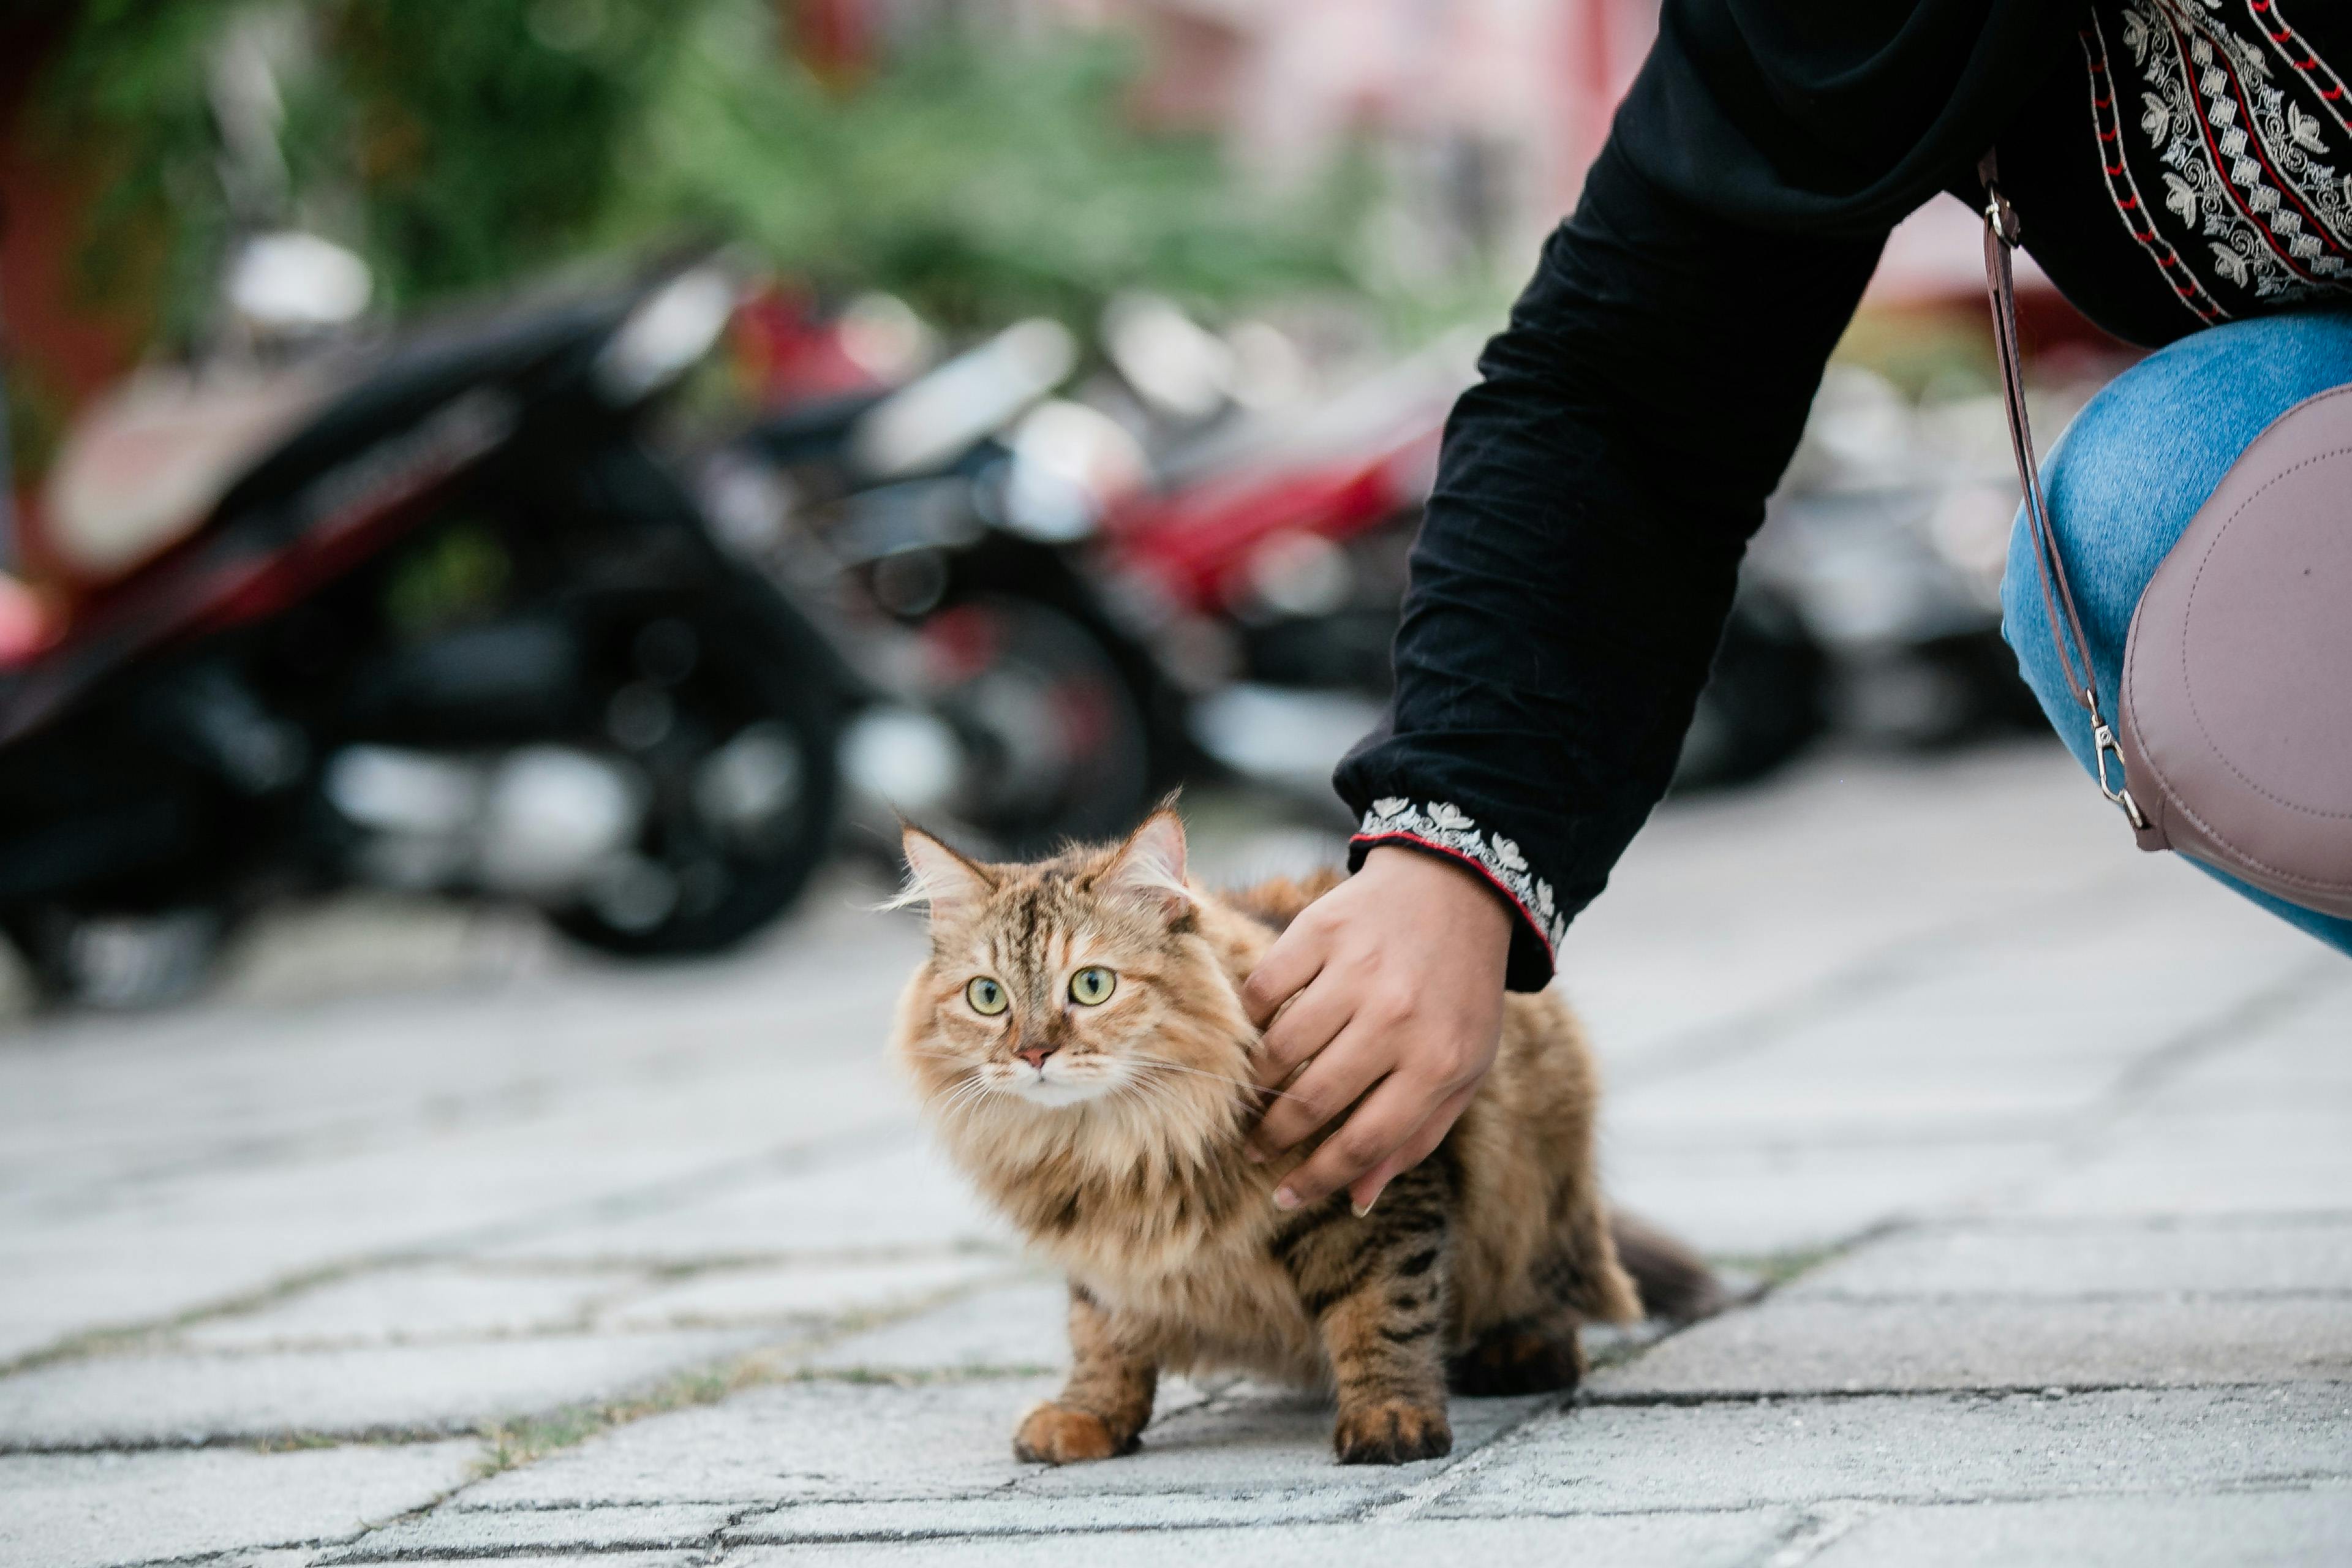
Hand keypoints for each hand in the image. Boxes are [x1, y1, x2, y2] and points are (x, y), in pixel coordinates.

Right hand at [1242, 845, 1511, 1215]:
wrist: (1456, 891)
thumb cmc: (1458, 993)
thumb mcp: (1463, 1070)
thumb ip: (1416, 1136)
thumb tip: (1356, 1197)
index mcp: (1439, 1062)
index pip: (1364, 1141)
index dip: (1317, 1179)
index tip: (1284, 1195)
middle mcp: (1397, 1019)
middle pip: (1313, 1101)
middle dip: (1274, 1136)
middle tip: (1256, 1146)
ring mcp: (1357, 971)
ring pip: (1279, 1049)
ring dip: (1259, 1082)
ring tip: (1257, 1094)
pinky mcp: (1322, 930)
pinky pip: (1264, 990)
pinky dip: (1253, 1019)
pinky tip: (1259, 1033)